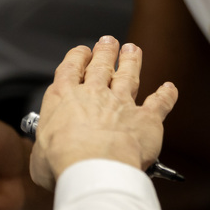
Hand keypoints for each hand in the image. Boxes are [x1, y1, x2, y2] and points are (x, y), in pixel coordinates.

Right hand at [28, 37, 177, 187]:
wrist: (95, 167)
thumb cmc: (63, 162)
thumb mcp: (39, 153)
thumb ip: (48, 144)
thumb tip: (50, 152)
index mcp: (64, 99)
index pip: (70, 69)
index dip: (77, 57)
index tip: (82, 51)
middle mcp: (94, 95)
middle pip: (101, 66)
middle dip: (105, 52)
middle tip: (109, 42)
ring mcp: (122, 103)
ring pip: (129, 75)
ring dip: (132, 61)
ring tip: (133, 50)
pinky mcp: (146, 117)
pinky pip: (160, 102)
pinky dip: (166, 95)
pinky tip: (169, 89)